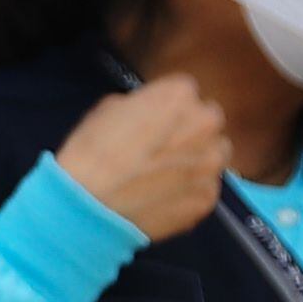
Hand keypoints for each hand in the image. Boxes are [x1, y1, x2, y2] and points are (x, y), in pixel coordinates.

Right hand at [49, 74, 229, 241]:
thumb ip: (142, 106)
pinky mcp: (208, 198)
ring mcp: (211, 164)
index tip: (151, 122)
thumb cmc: (91, 153)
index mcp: (180, 95)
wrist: (88, 209)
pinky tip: (164, 199)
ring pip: (214, 154)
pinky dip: (189, 192)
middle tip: (161, 149)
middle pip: (207, 120)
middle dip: (189, 130)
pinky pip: (205, 188)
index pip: (184, 92)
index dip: (166, 108)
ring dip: (196, 159)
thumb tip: (150, 117)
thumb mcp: (108, 109)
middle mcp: (206, 124)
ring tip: (166, 176)